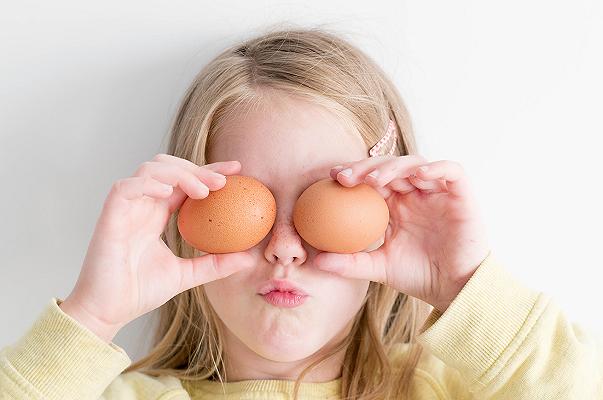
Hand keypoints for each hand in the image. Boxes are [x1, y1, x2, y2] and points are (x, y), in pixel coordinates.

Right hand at [60, 154, 254, 341]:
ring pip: (149, 169)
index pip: (185, 182)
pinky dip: (148, 184)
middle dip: (197, 168)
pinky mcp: (110, 216)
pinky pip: (126, 187)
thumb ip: (215, 264)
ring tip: (202, 191)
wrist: (107, 312)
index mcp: (156, 215)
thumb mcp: (187, 275)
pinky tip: (169, 191)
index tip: (237, 171)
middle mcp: (142, 206)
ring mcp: (125, 208)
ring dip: (178, 173)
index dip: (209, 171)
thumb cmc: (139, 292)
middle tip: (224, 181)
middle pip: (169, 167)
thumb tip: (249, 259)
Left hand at [313, 155, 490, 312]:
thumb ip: (349, 263)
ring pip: (415, 164)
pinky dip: (436, 168)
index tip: (331, 178)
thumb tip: (315, 262)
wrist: (455, 289)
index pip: (372, 180)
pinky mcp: (461, 194)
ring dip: (394, 167)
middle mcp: (415, 193)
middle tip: (345, 177)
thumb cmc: (418, 276)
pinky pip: (451, 171)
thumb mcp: (378, 268)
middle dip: (366, 167)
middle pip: (389, 167)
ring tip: (375, 179)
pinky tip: (418, 175)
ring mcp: (437, 192)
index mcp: (395, 205)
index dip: (353, 173)